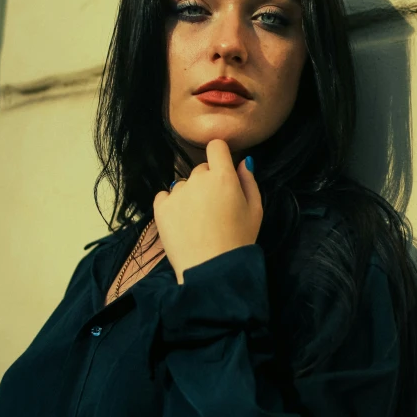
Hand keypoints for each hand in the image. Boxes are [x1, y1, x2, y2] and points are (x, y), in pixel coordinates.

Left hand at [153, 139, 262, 283]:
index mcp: (223, 177)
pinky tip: (181, 222)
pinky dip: (171, 205)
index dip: (219, 155)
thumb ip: (249, 181)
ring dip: (190, 195)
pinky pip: (165, 196)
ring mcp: (177, 193)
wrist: (211, 271)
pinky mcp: (160, 208)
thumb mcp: (256, 210)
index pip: (216, 145)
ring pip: (184, 184)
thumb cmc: (239, 241)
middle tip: (214, 207)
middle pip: (201, 169)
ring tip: (197, 221)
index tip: (221, 168)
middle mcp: (198, 179)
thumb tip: (243, 161)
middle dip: (208, 182)